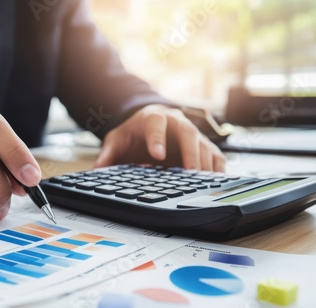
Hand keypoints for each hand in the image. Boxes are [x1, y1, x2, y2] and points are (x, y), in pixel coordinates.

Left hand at [94, 105, 225, 170]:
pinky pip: (214, 154)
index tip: (156, 155)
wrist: (147, 122)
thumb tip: (98, 168)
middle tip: (191, 172)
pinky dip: (217, 167)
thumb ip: (108, 152)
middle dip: (190, 151)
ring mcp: (190, 133)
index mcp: (153, 118)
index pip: (156, 124)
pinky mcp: (200, 145)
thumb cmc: (133, 131)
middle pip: (188, 132)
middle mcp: (176, 122)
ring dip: (206, 162)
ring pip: (203, 143)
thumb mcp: (116, 139)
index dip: (157, 138)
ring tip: (205, 181)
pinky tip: (217, 180)